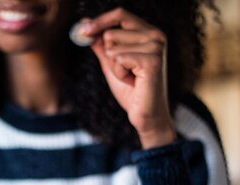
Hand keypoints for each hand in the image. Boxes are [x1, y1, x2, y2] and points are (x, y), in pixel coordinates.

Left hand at [82, 8, 175, 147]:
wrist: (145, 115)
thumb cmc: (131, 90)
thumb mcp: (111, 63)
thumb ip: (101, 44)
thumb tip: (85, 24)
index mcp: (148, 32)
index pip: (120, 15)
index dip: (100, 21)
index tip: (83, 29)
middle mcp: (155, 35)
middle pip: (111, 32)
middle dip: (109, 56)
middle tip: (126, 72)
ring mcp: (156, 46)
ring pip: (113, 48)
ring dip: (115, 67)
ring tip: (131, 78)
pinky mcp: (152, 59)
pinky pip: (118, 59)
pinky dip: (120, 74)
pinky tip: (133, 82)